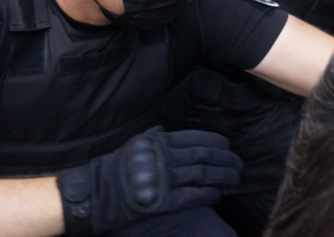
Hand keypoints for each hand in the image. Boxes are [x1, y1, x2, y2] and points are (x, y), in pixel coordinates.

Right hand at [55, 127, 241, 234]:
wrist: (94, 193)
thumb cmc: (115, 167)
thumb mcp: (134, 144)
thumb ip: (154, 137)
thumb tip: (166, 132)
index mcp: (159, 142)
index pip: (196, 139)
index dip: (217, 143)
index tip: (228, 146)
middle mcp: (163, 158)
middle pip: (204, 156)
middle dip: (226, 160)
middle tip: (239, 164)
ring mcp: (162, 180)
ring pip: (202, 175)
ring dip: (222, 177)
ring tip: (234, 179)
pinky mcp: (160, 201)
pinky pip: (191, 196)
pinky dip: (208, 194)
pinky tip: (218, 194)